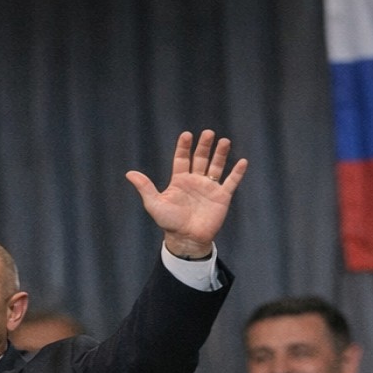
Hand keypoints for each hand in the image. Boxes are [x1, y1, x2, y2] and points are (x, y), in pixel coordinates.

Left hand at [125, 130, 247, 258]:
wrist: (186, 239)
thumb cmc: (169, 223)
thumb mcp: (154, 204)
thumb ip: (145, 188)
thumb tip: (129, 173)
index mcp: (180, 180)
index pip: (182, 158)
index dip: (184, 147)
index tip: (187, 135)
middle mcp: (195, 180)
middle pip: (201, 158)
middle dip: (204, 146)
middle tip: (208, 133)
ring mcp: (209, 188)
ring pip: (216, 166)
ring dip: (220, 154)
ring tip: (224, 141)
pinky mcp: (222, 197)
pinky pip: (231, 182)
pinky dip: (237, 172)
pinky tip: (242, 161)